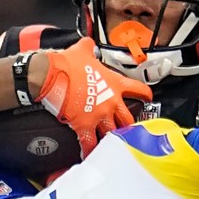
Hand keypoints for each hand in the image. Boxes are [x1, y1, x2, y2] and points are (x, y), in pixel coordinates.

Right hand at [35, 37, 153, 157]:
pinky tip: (90, 156)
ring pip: (113, 133)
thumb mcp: (82, 50)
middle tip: (128, 129)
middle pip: (127, 118)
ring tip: (112, 146)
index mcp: (114, 84)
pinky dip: (90, 151)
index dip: (144, 94)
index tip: (147, 98)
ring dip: (112, 140)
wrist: (51, 75)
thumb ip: (89, 47)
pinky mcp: (84, 125)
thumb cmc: (67, 63)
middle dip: (128, 125)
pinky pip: (90, 143)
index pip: (137, 89)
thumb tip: (88, 43)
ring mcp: (99, 115)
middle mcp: (111, 102)